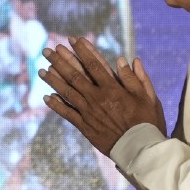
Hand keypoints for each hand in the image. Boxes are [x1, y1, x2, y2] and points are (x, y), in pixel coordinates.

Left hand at [39, 37, 165, 154]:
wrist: (140, 150)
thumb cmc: (148, 122)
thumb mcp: (148, 97)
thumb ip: (136, 78)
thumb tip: (125, 60)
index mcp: (113, 88)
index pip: (95, 64)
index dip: (83, 50)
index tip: (73, 39)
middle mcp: (97, 98)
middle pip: (75, 75)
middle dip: (61, 61)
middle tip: (48, 50)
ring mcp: (89, 112)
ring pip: (67, 92)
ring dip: (54, 80)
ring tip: (41, 70)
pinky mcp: (85, 127)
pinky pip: (67, 114)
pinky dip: (56, 105)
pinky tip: (47, 97)